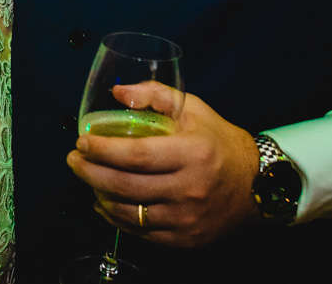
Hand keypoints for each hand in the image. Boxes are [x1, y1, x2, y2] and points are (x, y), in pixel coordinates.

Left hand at [66, 81, 258, 247]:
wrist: (258, 185)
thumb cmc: (219, 141)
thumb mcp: (193, 109)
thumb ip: (155, 95)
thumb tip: (118, 92)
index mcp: (192, 153)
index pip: (136, 155)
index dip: (103, 150)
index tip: (81, 141)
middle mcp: (189, 189)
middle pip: (126, 186)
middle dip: (90, 173)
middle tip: (73, 160)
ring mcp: (187, 218)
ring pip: (129, 213)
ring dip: (99, 196)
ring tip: (86, 179)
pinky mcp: (185, 239)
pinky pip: (141, 232)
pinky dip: (117, 218)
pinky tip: (104, 203)